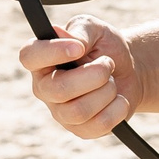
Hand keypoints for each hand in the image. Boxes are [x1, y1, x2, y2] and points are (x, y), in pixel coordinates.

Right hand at [19, 15, 139, 136]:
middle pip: (59, 89)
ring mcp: (61, 112)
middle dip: (93, 75)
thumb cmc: (105, 47)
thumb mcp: (95, 28)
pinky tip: (119, 99)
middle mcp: (45, 88)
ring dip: (106, 91)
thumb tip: (72, 42)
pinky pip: (99, 125)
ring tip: (112, 81)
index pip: (29, 57)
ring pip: (79, 110)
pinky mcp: (81, 130)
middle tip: (108, 63)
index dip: (52, 52)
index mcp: (41, 60)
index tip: (78, 48)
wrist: (129, 70)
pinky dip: (117, 108)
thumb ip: (81, 31)